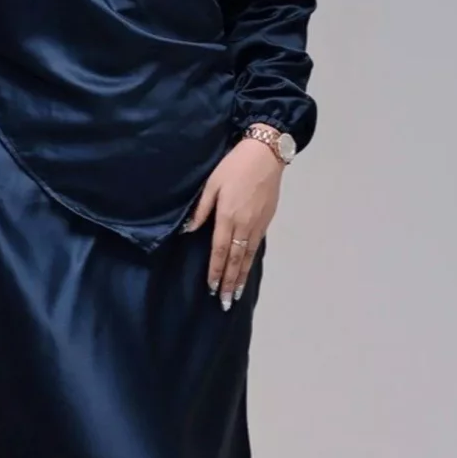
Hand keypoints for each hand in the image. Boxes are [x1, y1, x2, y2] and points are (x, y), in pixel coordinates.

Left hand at [185, 139, 283, 308]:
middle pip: (236, 260)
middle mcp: (244, 225)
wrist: (266, 154)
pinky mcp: (267, 221)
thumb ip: (201, 209)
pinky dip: (250, 262)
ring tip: (236, 294)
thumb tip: (189, 231)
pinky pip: (256, 247)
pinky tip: (246, 270)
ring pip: (248, 256)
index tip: (212, 288)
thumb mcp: (212, 184)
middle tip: (225, 303)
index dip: (216, 271)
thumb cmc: (234, 166)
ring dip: (242, 276)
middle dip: (230, 282)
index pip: (220, 251)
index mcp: (228, 217)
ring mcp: (258, 224)